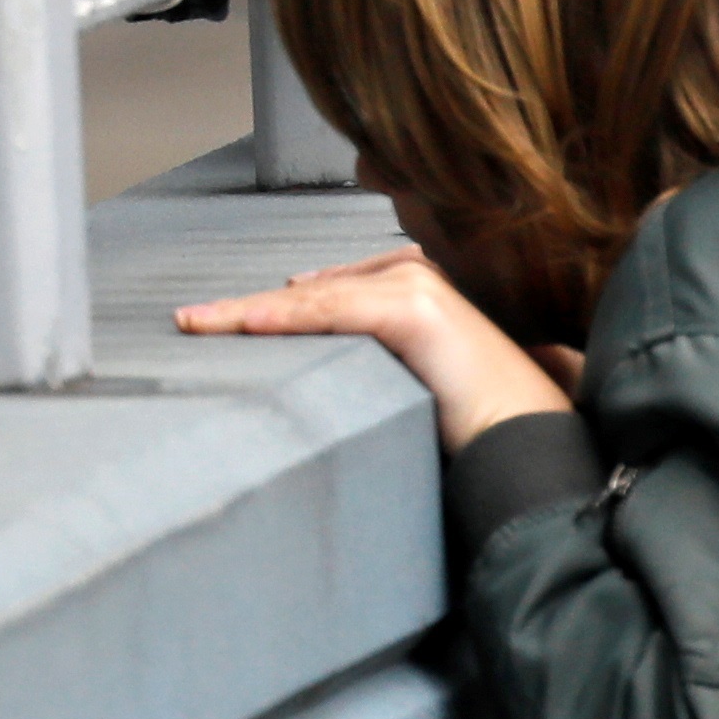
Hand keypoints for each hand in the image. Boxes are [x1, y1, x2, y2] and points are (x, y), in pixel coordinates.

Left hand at [178, 241, 577, 433]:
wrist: (525, 439)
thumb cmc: (478, 425)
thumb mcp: (413, 388)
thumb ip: (378, 372)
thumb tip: (327, 384)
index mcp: (418, 292)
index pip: (329, 292)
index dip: (275, 306)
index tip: (229, 321)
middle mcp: (416, 279)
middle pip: (312, 291)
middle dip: (250, 307)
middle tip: (193, 321)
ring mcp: (416, 289)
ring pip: (312, 300)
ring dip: (248, 312)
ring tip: (197, 324)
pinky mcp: (415, 310)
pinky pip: (331, 311)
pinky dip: (283, 318)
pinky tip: (243, 325)